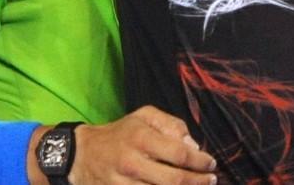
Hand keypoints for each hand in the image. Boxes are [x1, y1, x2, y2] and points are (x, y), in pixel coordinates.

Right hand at [70, 106, 217, 184]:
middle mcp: (132, 162)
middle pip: (174, 180)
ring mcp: (124, 183)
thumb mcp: (143, 116)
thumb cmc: (120, 133)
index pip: (178, 153)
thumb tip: (193, 145)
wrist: (82, 154)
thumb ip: (171, 125)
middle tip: (211, 180)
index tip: (211, 163)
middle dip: (198, 182)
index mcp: (140, 137)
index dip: (200, 161)